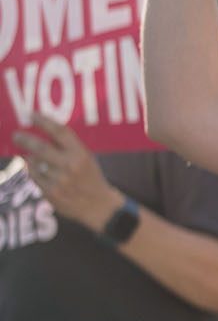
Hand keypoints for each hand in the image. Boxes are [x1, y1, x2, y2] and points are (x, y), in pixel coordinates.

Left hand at [14, 115, 121, 233]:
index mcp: (81, 154)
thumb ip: (67, 146)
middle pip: (40, 147)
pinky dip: (33, 170)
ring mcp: (59, 180)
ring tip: (33, 157)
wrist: (98, 205)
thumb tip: (42, 129)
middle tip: (16, 135)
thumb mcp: (85, 157)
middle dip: (25, 139)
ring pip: (34, 162)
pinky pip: (34, 175)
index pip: (59, 131)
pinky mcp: (51, 192)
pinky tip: (37, 170)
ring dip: (31, 157)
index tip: (32, 115)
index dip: (44, 121)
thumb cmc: (89, 176)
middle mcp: (70, 166)